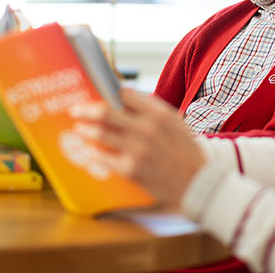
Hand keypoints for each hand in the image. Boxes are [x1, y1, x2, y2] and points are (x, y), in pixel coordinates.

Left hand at [70, 88, 206, 205]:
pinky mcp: (131, 170)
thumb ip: (150, 107)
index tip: (94, 93)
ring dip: (85, 130)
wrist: (199, 182)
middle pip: (105, 112)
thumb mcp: (174, 121)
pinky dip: (94, 153)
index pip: (123, 95)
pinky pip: (104, 158)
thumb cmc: (184, 149)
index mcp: (157, 114)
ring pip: (100, 134)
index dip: (106, 93)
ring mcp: (138, 150)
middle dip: (86, 110)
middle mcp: (146, 129)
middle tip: (75, 110)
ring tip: (79, 129)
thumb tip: (123, 95)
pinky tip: (90, 151)